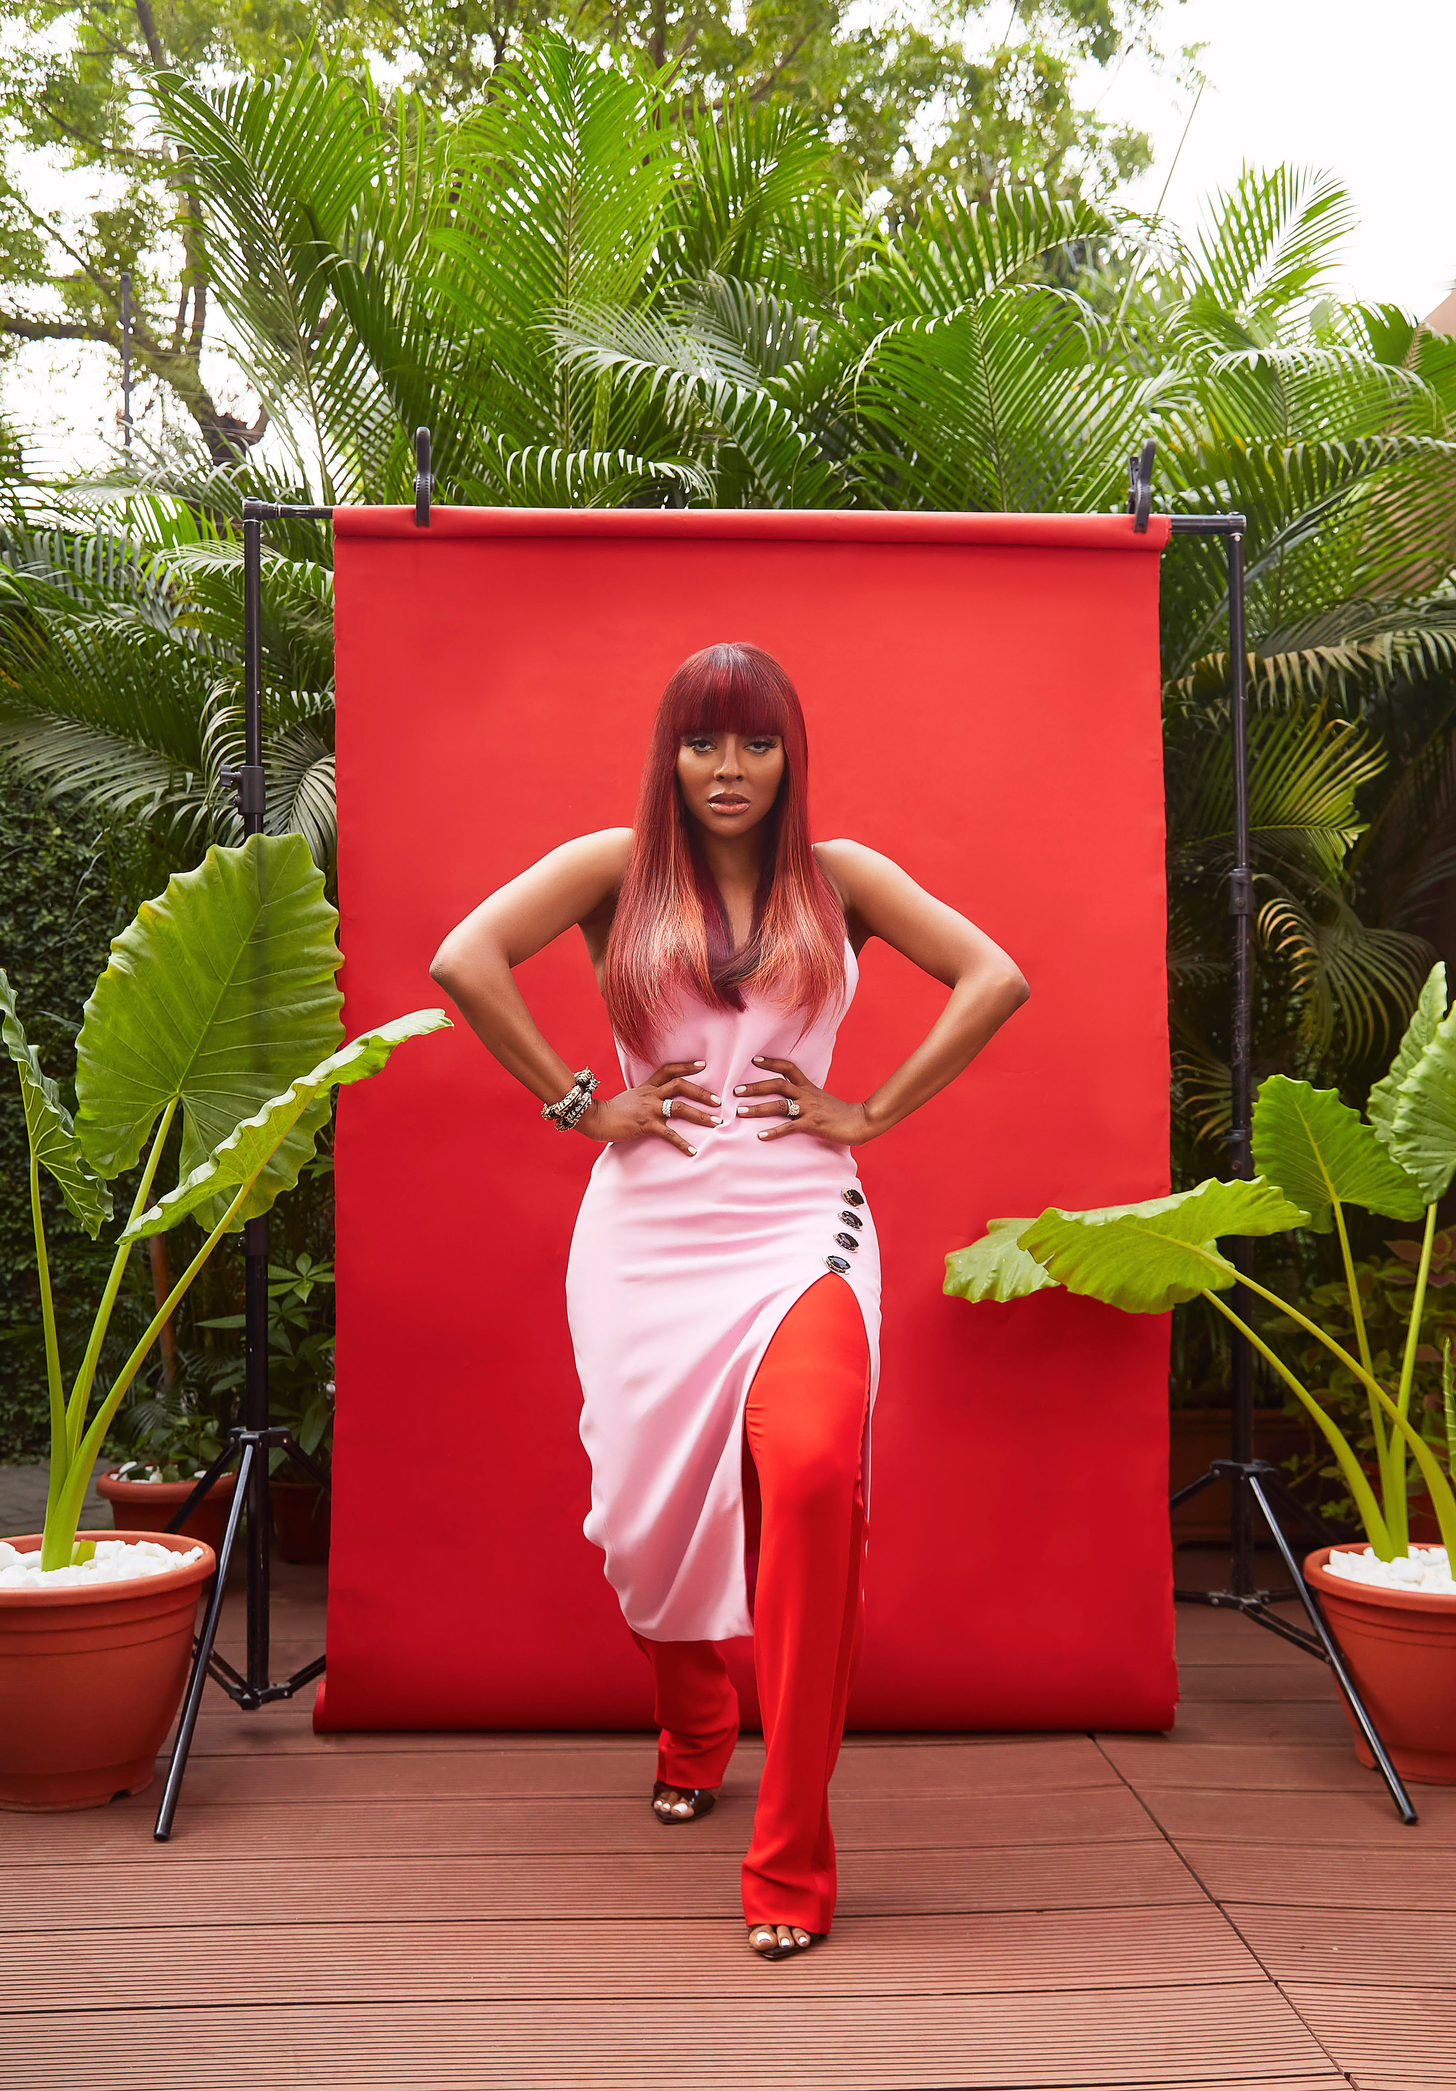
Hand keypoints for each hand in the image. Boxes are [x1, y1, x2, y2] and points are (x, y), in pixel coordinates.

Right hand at [577, 1060, 720, 1156]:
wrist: (595, 1118)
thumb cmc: (612, 1111)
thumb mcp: (631, 1097)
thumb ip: (645, 1096)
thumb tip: (658, 1100)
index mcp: (647, 1087)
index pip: (669, 1070)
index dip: (686, 1066)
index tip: (703, 1065)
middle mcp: (650, 1095)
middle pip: (680, 1086)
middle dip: (701, 1093)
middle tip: (718, 1101)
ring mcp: (649, 1109)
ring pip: (679, 1108)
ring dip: (700, 1115)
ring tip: (716, 1122)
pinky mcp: (645, 1125)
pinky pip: (668, 1134)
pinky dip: (682, 1143)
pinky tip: (693, 1150)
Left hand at [734, 1057, 871, 1144]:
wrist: (860, 1121)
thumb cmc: (840, 1112)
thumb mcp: (821, 1099)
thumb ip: (806, 1096)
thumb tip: (790, 1098)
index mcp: (808, 1087)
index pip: (788, 1068)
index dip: (771, 1063)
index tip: (754, 1060)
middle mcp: (806, 1095)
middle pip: (777, 1085)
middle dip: (755, 1087)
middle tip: (736, 1090)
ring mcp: (809, 1109)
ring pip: (779, 1105)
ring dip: (758, 1108)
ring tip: (741, 1112)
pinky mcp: (812, 1124)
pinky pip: (789, 1127)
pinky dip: (774, 1132)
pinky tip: (761, 1136)